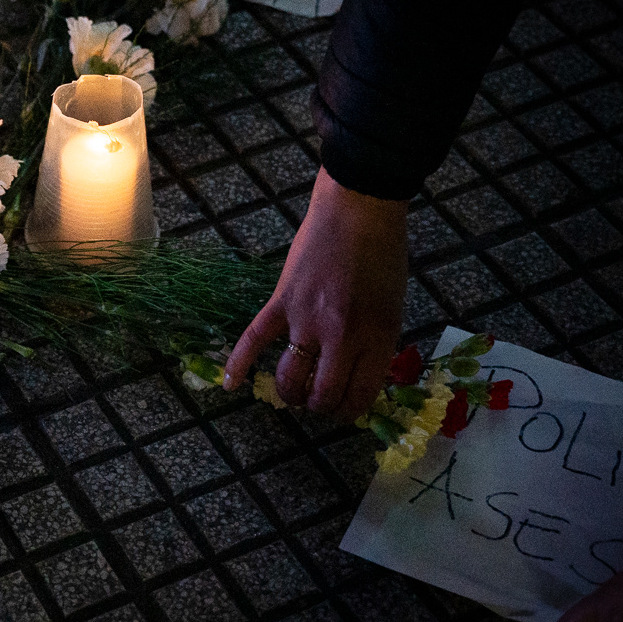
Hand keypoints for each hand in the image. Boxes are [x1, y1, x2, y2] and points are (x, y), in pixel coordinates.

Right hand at [223, 165, 408, 418]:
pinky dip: (238, 363)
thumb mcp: (393, 307)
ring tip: (292, 392)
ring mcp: (307, 320)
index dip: (349, 411)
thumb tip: (356, 376)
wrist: (358, 210)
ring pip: (289, 378)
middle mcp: (341, 337)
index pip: (358, 397)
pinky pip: (254, 339)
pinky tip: (230, 384)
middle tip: (319, 400)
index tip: (343, 408)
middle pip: (322, 395)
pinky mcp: (281, 302)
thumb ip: (375, 344)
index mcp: (377, 338)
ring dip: (290, 394)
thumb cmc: (384, 256)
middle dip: (319, 406)